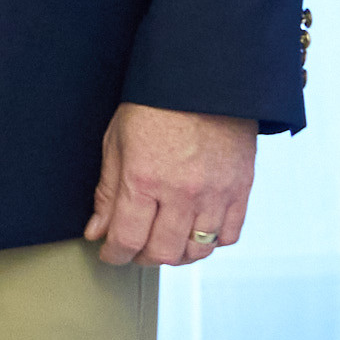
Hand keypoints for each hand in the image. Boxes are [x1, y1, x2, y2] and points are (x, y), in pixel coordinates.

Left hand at [88, 104, 255, 264]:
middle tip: (134, 249)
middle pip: (163, 252)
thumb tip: (97, 230)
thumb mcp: (116, 144)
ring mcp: (215, 194)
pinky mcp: (241, 190)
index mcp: (143, 180)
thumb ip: (107, 193)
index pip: (127, 239)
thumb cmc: (155, 107)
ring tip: (164, 243)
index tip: (110, 254)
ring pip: (197, 250)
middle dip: (142, 258)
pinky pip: (229, 235)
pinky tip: (195, 232)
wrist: (204, 82)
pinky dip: (211, 242)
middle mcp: (181, 193)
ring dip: (177, 254)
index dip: (115, 255)